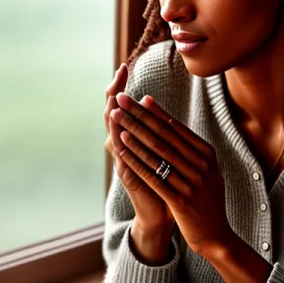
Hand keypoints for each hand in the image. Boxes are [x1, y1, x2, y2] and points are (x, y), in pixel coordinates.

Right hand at [104, 64, 173, 235]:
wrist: (168, 215)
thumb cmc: (169, 184)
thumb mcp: (168, 155)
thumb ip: (163, 136)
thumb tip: (164, 116)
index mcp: (137, 141)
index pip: (127, 109)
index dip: (123, 89)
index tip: (125, 67)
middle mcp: (126, 149)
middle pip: (114, 115)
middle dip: (115, 94)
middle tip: (117, 72)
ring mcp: (125, 163)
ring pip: (114, 135)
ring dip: (114, 117)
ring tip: (113, 97)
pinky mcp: (129, 179)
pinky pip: (121, 160)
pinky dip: (119, 146)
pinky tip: (118, 133)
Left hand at [110, 93, 233, 256]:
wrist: (216, 234)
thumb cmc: (206, 200)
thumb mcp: (206, 170)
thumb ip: (191, 149)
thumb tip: (169, 123)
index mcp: (207, 155)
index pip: (176, 128)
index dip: (154, 112)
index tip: (137, 97)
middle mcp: (201, 165)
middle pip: (164, 135)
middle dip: (139, 116)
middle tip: (121, 99)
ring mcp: (192, 182)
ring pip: (157, 153)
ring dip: (134, 133)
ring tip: (117, 118)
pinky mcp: (181, 200)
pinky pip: (153, 176)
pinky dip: (136, 160)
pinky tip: (122, 148)